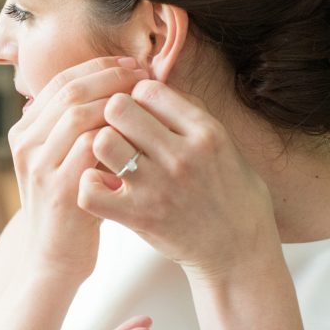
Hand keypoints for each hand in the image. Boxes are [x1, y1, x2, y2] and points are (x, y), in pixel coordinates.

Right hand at [9, 57, 146, 282]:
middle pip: (69, 90)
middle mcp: (25, 145)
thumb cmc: (71, 208)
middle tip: (144, 73)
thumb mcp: (65, 161)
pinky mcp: (60, 189)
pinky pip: (90, 146)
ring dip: (117, 100)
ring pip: (78, 113)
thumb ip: (77, 128)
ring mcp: (40, 167)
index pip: (60, 81)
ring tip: (146, 98)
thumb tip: (116, 86)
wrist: (55, 261)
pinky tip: (142, 130)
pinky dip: (118, 132)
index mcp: (24, 132)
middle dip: (111, 77)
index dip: (99, 67)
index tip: (131, 64)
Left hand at [78, 80, 280, 282]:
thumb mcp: (224, 142)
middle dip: (113, 115)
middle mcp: (182, 156)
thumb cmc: (230, 192)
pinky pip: (91, 191)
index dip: (137, 96)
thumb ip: (190, 111)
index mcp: (206, 132)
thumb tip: (150, 81)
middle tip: (119, 131)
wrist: (239, 249)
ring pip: (102, 143)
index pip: (149, 89)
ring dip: (101, 147)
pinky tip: (103, 186)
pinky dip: (90, 186)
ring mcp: (158, 188)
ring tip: (111, 157)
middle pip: (119, 109)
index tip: (140, 111)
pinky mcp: (139, 218)